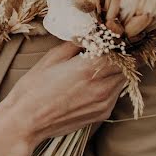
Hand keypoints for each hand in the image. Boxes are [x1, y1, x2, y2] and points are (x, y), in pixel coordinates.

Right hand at [0, 42, 124, 155]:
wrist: (27, 120)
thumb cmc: (34, 88)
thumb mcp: (52, 58)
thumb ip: (74, 44)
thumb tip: (89, 36)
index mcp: (88, 69)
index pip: (121, 51)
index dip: (121, 42)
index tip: (117, 35)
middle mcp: (101, 87)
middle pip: (128, 66)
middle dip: (124, 55)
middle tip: (114, 46)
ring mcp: (104, 102)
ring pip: (124, 80)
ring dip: (118, 70)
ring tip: (104, 62)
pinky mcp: (102, 114)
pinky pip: (116, 94)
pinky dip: (112, 84)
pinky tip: (96, 80)